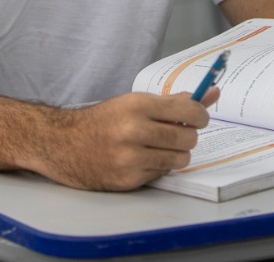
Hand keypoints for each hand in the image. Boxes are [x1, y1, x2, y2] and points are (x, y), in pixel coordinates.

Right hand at [37, 90, 214, 190]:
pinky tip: (143, 159)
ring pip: (180, 160)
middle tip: (177, 134)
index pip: (189, 111)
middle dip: (188, 136)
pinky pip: (161, 174)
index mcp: (138, 105)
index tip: (198, 118)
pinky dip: (158, 167)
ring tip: (161, 147)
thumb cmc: (103, 121)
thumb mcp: (134, 102)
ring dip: (176, 154)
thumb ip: (173, 101)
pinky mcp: (127, 180)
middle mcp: (134, 131)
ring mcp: (130, 158)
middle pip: (188, 138)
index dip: (200, 115)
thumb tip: (210, 93)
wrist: (63, 143)